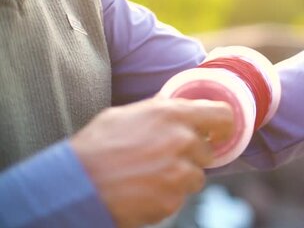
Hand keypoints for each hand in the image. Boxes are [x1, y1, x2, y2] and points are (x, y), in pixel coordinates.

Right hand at [70, 98, 232, 227]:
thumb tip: (179, 107)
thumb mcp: (127, 115)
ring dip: (180, 178)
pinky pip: (181, 197)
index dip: (225, 125)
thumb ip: (161, 111)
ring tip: (149, 176)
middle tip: (164, 159)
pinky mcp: (172, 199)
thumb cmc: (96, 148)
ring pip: (197, 177)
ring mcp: (179, 172)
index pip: (223, 115)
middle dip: (192, 156)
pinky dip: (166, 196)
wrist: (74, 186)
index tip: (221, 133)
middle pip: (208, 151)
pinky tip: (143, 190)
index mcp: (172, 114)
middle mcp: (181, 140)